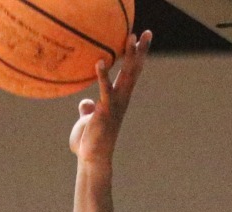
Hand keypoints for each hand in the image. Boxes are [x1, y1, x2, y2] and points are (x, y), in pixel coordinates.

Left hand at [68, 32, 149, 163]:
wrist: (92, 159)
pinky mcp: (105, 111)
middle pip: (134, 70)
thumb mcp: (88, 121)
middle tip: (146, 32)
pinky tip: (99, 61)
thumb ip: (88, 109)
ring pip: (126, 75)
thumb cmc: (90, 142)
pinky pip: (105, 89)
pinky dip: (102, 75)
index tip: (142, 39)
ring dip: (129, 56)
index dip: (137, 56)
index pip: (130, 73)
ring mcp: (115, 105)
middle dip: (140, 51)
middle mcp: (121, 99)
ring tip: (131, 37)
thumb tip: (86, 102)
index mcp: (118, 99)